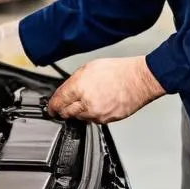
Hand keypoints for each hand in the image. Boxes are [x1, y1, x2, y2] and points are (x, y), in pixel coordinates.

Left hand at [47, 56, 165, 123]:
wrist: (139, 80)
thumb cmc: (118, 71)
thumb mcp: (90, 67)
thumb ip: (74, 80)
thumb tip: (66, 90)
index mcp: (79, 87)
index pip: (57, 102)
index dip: (52, 106)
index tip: (50, 108)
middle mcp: (86, 102)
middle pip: (66, 113)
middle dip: (62, 111)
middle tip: (62, 108)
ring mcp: (96, 113)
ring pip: (79, 118)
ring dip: (78, 113)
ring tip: (85, 102)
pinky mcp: (106, 120)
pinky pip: (93, 120)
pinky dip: (91, 115)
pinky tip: (97, 105)